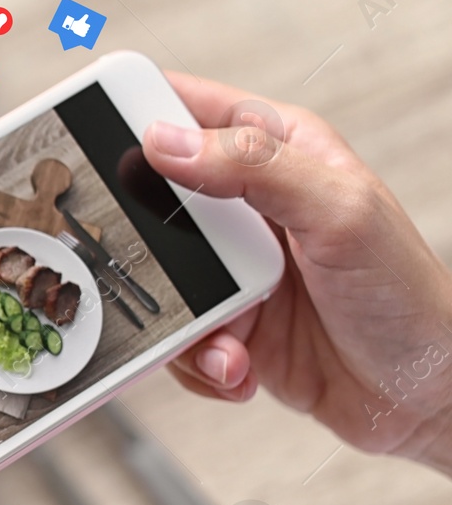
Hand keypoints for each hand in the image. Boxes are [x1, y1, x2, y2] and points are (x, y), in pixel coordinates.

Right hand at [144, 72, 451, 471]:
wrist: (428, 396)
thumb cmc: (408, 297)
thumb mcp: (338, 212)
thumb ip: (251, 168)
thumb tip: (165, 141)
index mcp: (277, 150)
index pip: (186, 107)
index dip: (132, 112)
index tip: (86, 134)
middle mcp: (249, 205)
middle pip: (148, 200)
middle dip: (142, 242)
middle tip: (147, 263)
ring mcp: (234, 267)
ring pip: (155, 278)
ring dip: (181, 318)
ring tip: (227, 337)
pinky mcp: (228, 323)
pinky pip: (175, 336)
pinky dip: (199, 360)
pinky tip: (239, 366)